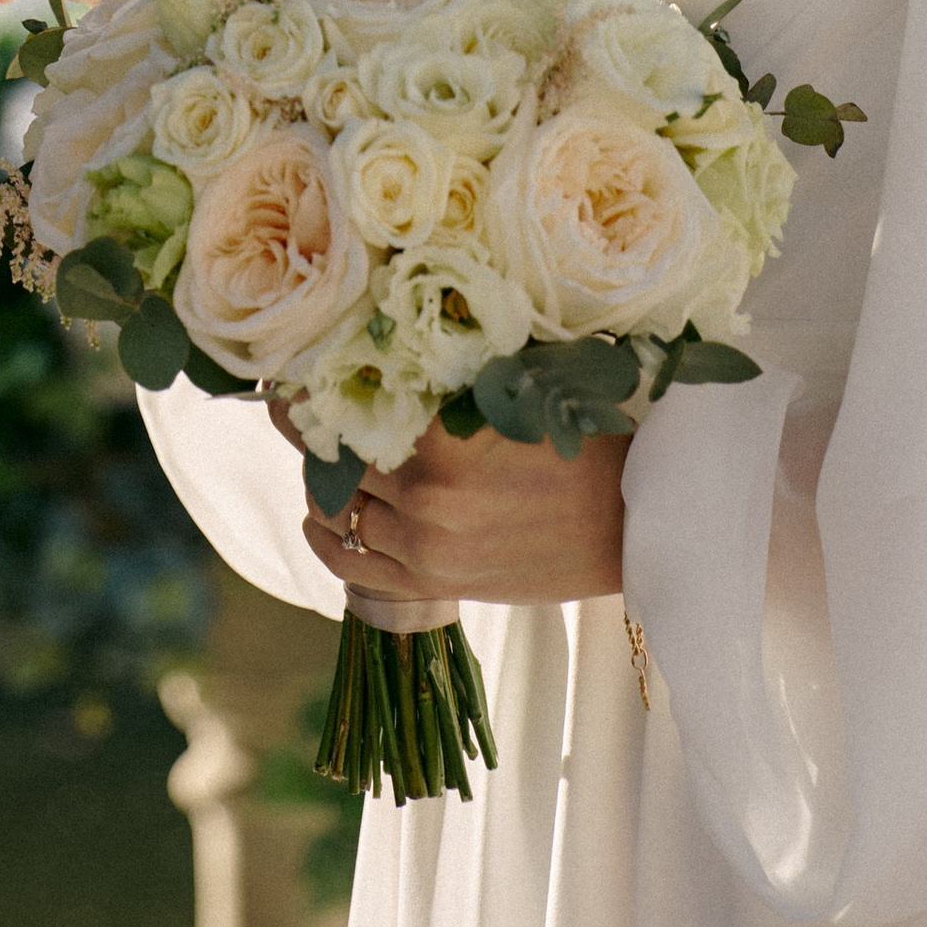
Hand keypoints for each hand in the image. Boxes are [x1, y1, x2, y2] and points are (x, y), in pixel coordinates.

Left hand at [278, 400, 627, 607]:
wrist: (633, 524)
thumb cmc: (586, 444)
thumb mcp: (519, 393)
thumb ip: (450, 377)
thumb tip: (388, 340)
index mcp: (444, 446)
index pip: (352, 408)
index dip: (315, 387)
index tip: (292, 371)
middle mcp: (425, 502)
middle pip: (337, 459)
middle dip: (315, 428)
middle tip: (298, 404)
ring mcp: (426, 551)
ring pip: (339, 511)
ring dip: (323, 480)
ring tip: (321, 454)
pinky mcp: (436, 586)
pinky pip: (353, 568)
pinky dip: (327, 540)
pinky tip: (318, 518)